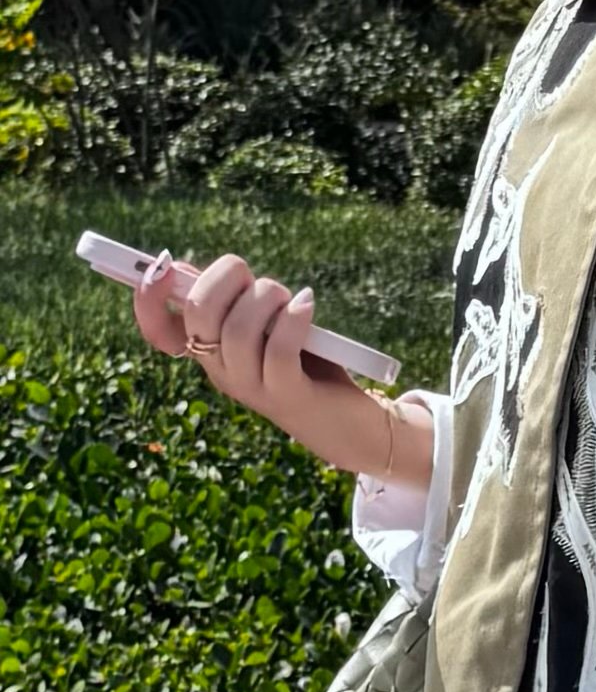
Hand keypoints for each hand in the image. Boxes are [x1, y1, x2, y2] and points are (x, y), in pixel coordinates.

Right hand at [131, 247, 381, 476]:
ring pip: (238, 330)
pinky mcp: (288, 396)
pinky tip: (307, 303)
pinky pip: (278, 350)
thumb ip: (227, 299)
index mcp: (207, 351)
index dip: (148, 298)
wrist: (351, 425)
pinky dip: (293, 318)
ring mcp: (252, 388)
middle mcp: (221, 372)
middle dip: (227, 277)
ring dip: (268, 297)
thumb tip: (177, 266)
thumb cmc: (306, 365)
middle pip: (198, 313)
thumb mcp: (262, 325)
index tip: (160, 268)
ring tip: (291, 299)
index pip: (158, 329)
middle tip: (259, 282)